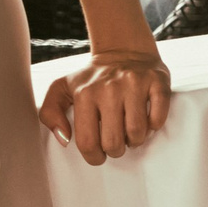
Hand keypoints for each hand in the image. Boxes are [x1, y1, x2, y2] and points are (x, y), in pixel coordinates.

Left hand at [39, 49, 171, 164]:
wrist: (123, 49)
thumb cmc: (92, 78)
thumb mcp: (61, 89)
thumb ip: (49, 113)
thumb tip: (64, 139)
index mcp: (84, 93)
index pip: (87, 142)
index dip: (94, 157)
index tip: (98, 153)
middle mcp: (109, 88)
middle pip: (114, 142)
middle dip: (115, 150)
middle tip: (116, 142)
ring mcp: (134, 84)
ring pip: (137, 133)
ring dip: (135, 140)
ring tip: (130, 131)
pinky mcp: (156, 81)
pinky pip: (158, 118)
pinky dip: (153, 125)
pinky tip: (145, 118)